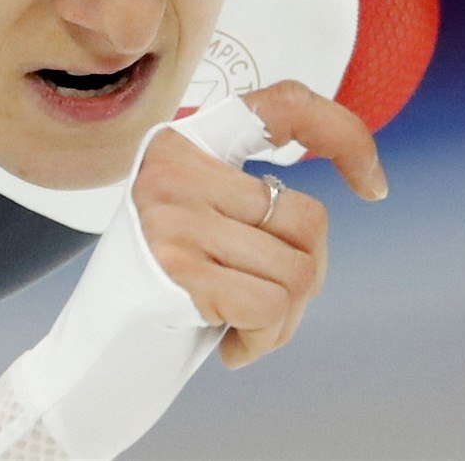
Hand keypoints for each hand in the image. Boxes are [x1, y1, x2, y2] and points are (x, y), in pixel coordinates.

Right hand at [130, 80, 386, 368]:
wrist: (91, 361)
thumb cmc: (162, 295)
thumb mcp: (202, 223)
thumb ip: (250, 197)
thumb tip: (361, 181)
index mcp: (182, 143)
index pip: (283, 105)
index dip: (343, 133)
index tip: (373, 186)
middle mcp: (173, 166)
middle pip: (308, 219)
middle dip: (305, 278)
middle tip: (261, 305)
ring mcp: (173, 214)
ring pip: (299, 270)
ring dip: (283, 319)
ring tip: (239, 326)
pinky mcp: (178, 266)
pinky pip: (272, 307)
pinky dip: (263, 340)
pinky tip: (228, 346)